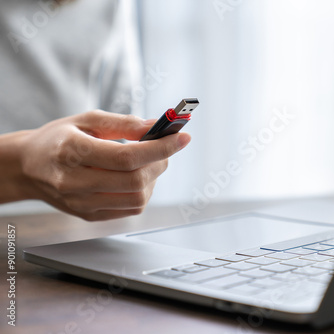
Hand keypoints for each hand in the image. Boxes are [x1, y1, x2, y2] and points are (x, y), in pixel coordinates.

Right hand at [18, 110, 190, 220]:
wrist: (28, 167)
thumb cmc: (58, 139)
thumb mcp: (86, 120)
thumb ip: (123, 123)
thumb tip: (157, 127)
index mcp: (71, 151)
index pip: (127, 156)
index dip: (161, 147)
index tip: (182, 137)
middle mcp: (74, 182)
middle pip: (135, 180)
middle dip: (160, 162)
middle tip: (165, 148)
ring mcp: (81, 204)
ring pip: (137, 199)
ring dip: (154, 179)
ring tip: (148, 162)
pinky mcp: (89, 216)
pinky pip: (130, 210)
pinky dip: (143, 192)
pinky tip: (135, 177)